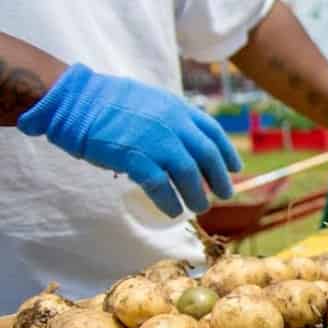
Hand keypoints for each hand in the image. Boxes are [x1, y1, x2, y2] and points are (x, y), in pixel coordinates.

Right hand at [17, 63, 240, 217]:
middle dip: (219, 180)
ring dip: (196, 196)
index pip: (213, 132)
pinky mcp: (136, 158)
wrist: (75, 100)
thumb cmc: (109, 102)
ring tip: (198, 207)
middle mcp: (173, 124)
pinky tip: (172, 210)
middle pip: (207, 157)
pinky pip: (161, 187)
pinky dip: (169, 202)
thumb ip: (172, 119)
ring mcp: (155, 141)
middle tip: (224, 195)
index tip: (235, 169)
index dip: (227, 153)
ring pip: (188, 176)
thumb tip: (189, 143)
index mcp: (178, 108)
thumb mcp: (151, 101)